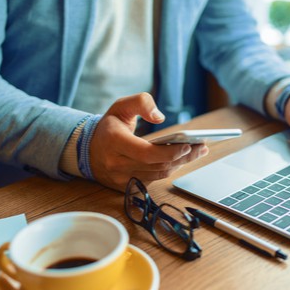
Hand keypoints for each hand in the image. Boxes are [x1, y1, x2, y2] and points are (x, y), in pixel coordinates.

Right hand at [89, 93, 208, 190]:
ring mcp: (121, 178)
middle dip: (183, 157)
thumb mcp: (121, 106)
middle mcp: (116, 164)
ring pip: (158, 174)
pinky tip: (182, 159)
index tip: (188, 144)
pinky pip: (154, 180)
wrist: (88, 149)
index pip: (146, 153)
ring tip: (197, 151)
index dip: (169, 152)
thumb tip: (160, 116)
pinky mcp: (126, 187)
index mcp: (114, 142)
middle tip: (201, 147)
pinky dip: (169, 169)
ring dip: (180, 164)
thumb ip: (141, 102)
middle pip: (157, 165)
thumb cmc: (109, 126)